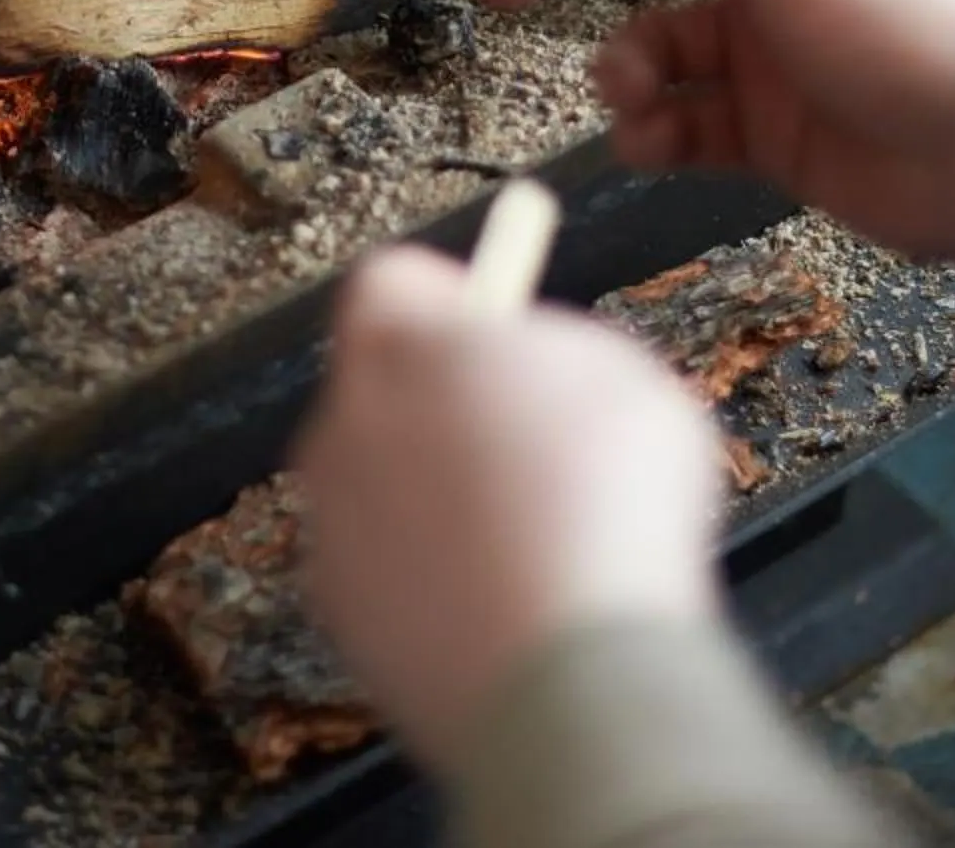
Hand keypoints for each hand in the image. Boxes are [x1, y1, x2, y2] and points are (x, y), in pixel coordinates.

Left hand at [294, 248, 727, 768]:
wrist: (569, 674)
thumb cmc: (610, 507)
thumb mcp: (623, 377)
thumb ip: (554, 350)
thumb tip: (525, 359)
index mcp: (403, 347)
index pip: (390, 282)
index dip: (448, 299)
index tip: (501, 331)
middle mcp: (343, 425)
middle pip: (378, 385)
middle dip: (438, 404)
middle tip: (527, 445)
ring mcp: (332, 525)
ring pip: (379, 483)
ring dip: (434, 496)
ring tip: (528, 543)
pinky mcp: (340, 614)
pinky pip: (386, 570)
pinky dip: (430, 578)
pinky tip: (501, 604)